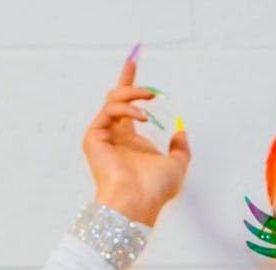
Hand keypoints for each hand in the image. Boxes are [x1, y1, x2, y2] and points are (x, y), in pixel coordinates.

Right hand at [81, 49, 189, 226]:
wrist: (138, 201)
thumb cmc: (155, 190)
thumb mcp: (177, 166)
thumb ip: (180, 149)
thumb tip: (181, 132)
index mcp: (130, 141)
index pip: (129, 108)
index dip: (131, 84)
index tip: (134, 62)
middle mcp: (115, 136)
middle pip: (115, 98)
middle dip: (126, 79)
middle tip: (137, 63)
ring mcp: (103, 136)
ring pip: (113, 101)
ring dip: (132, 93)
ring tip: (150, 96)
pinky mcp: (94, 137)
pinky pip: (109, 111)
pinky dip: (127, 109)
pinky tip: (142, 116)